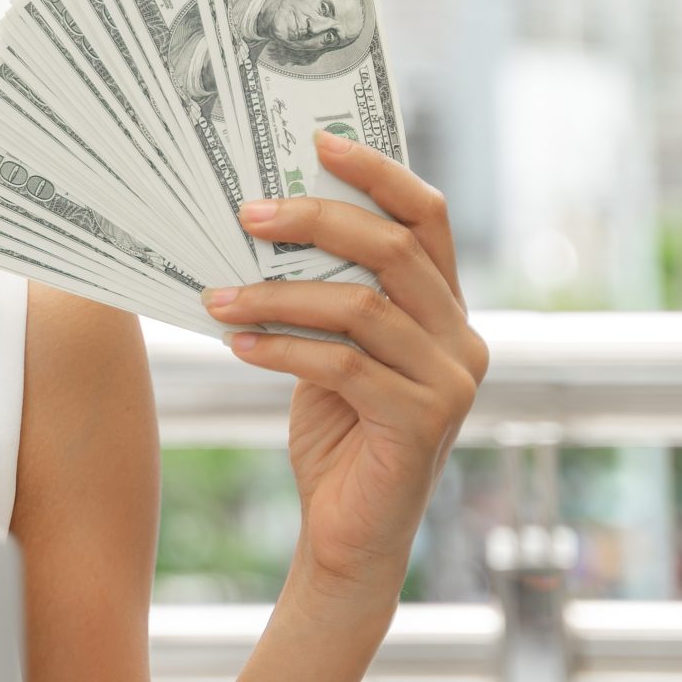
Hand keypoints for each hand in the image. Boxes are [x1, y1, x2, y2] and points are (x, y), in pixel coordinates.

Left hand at [203, 129, 487, 608]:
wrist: (351, 538)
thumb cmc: (339, 434)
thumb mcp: (336, 349)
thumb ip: (328, 293)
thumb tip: (264, 222)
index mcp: (447, 309)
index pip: (427, 217)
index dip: (378, 174)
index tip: (318, 142)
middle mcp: (462, 338)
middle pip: (394, 249)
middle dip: (317, 221)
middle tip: (248, 213)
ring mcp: (451, 382)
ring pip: (362, 307)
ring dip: (279, 295)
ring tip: (219, 298)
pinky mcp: (422, 422)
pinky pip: (343, 366)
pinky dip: (283, 350)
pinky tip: (238, 346)